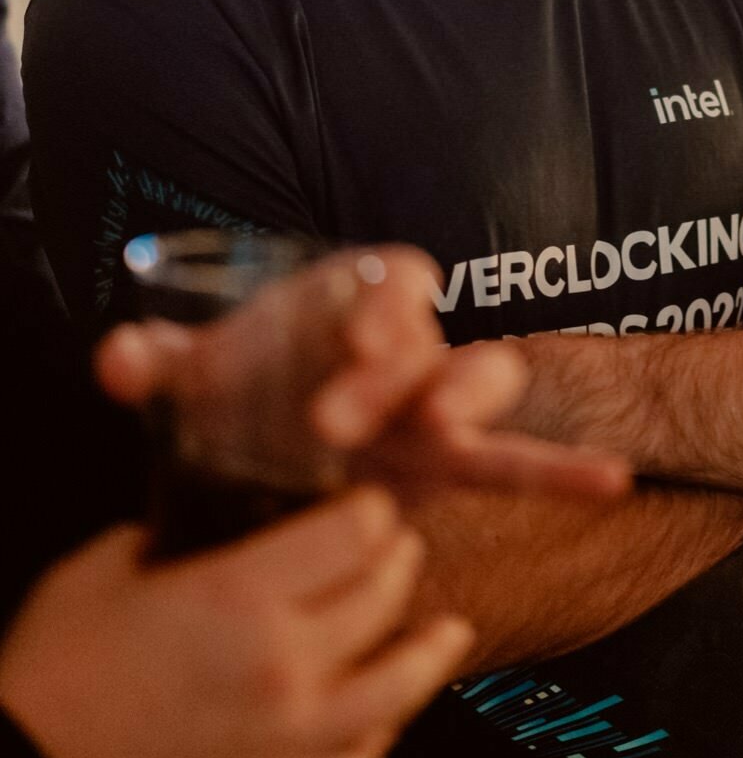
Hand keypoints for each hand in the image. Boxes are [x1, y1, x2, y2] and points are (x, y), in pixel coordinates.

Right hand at [0, 489, 470, 757]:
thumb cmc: (50, 675)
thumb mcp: (106, 566)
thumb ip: (177, 533)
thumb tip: (210, 522)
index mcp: (238, 595)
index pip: (354, 532)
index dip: (369, 510)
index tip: (367, 506)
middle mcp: (282, 666)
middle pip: (383, 595)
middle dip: (398, 560)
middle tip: (398, 549)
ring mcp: (288, 743)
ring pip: (399, 688)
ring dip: (429, 651)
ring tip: (446, 629)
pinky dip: (379, 735)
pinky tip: (385, 715)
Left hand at [96, 244, 627, 502]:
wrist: (291, 436)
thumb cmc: (261, 385)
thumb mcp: (213, 376)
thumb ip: (167, 364)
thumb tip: (117, 358)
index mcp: (357, 302)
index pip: (392, 277)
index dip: (385, 301)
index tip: (354, 341)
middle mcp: (410, 341)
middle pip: (423, 337)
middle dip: (386, 373)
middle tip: (332, 418)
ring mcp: (440, 399)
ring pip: (480, 377)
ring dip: (464, 400)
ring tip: (440, 428)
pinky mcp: (459, 456)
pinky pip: (519, 456)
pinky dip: (563, 467)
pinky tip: (611, 480)